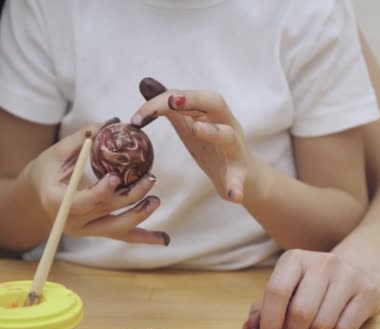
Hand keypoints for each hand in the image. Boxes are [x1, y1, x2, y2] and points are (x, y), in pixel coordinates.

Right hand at [23, 118, 168, 245]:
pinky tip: (164, 238)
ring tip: (155, 200)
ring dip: (139, 215)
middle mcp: (71, 222)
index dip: (99, 192)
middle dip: (130, 197)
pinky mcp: (97, 231)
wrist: (39, 194)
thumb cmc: (48, 168)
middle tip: (150, 179)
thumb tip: (113, 121)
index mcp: (57, 202)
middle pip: (105, 212)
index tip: (114, 177)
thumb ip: (84, 138)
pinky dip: (144, 237)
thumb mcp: (59, 151)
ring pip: (117, 228)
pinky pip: (123, 236)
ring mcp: (85, 230)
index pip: (80, 202)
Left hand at [131, 77, 256, 203]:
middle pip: (215, 102)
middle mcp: (226, 124)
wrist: (242, 177)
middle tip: (173, 101)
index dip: (162, 100)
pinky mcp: (240, 173)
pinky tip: (233, 195)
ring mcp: (235, 148)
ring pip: (227, 136)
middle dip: (193, 99)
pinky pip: (239, 178)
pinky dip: (236, 186)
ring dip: (213, 131)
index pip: (187, 95)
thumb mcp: (189, 124)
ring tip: (197, 130)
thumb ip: (170, 105)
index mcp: (211, 111)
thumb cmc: (212, 146)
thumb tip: (145, 82)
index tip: (138, 117)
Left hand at [244, 250, 379, 328]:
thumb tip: (249, 328)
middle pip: (300, 312)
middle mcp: (322, 262)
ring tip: (317, 321)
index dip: (269, 321)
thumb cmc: (312, 284)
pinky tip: (337, 318)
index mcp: (295, 259)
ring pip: (323, 324)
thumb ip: (264, 308)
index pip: (277, 291)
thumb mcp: (287, 287)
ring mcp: (348, 275)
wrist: (358, 268)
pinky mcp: (367, 292)